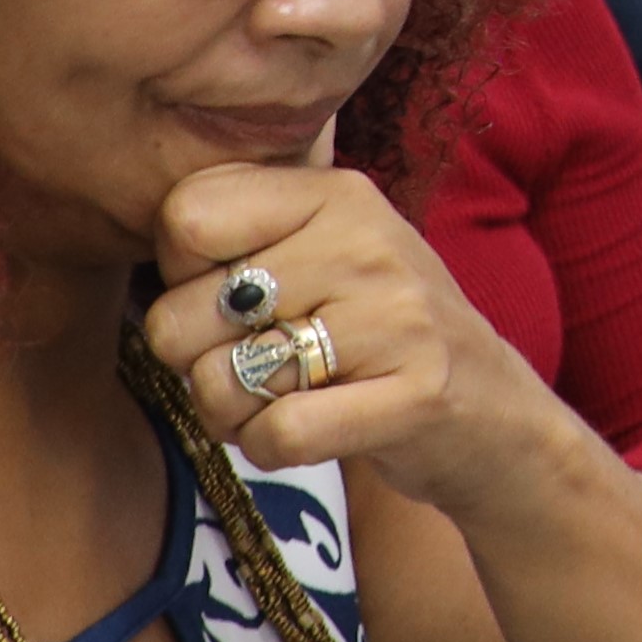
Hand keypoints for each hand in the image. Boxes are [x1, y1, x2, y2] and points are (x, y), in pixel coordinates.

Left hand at [143, 159, 539, 510]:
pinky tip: (308, 434)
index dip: (180, 274)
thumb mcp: (326, 249)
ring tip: (281, 400)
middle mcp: (367, 243)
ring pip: (220, 382)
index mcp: (336, 193)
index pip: (184, 216)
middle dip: (193, 362)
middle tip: (251, 367)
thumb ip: (245, 223)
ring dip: (230, 415)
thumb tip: (145, 205)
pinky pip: (277, 434)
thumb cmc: (378, 332)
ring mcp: (398, 319)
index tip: (229, 295)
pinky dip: (270, 449)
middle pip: (180, 314)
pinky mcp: (417, 397)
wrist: (496, 416)